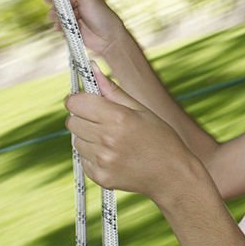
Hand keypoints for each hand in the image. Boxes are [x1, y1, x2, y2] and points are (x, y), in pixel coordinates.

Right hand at [46, 0, 126, 56]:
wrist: (108, 39)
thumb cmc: (101, 15)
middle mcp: (74, 4)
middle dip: (52, 1)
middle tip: (50, 1)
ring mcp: (71, 16)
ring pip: (54, 13)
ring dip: (55, 15)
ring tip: (63, 18)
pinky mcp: (70, 28)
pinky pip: (58, 26)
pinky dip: (59, 27)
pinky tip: (63, 28)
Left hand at [65, 66, 201, 204]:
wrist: (172, 175)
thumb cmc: (161, 138)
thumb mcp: (141, 110)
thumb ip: (113, 90)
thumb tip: (92, 68)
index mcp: (119, 118)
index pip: (76, 103)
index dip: (79, 100)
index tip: (87, 102)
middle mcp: (107, 139)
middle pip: (72, 122)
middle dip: (83, 118)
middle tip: (103, 122)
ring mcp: (103, 160)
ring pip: (76, 141)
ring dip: (88, 138)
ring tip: (112, 141)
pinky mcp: (100, 176)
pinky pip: (82, 160)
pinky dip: (93, 156)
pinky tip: (113, 156)